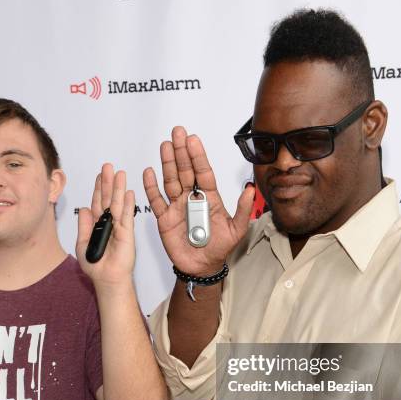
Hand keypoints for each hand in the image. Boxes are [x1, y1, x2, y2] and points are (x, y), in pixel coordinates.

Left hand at [76, 163, 135, 287]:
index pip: (97, 202)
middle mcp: (108, 223)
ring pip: (117, 203)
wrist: (106, 279)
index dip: (98, 188)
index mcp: (97, 224)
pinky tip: (128, 192)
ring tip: (120, 173)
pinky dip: (127, 204)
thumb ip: (83, 226)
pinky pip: (126, 216)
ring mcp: (118, 227)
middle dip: (108, 182)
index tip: (99, 174)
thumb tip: (83, 208)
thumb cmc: (95, 265)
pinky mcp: (126, 233)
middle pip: (107, 198)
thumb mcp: (82, 243)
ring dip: (118, 188)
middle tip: (108, 166)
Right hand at [143, 126, 253, 275]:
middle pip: (185, 171)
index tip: (193, 140)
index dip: (198, 156)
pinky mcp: (164, 218)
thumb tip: (250, 189)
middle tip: (177, 132)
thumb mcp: (236, 230)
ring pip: (170, 180)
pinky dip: (151, 187)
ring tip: (165, 145)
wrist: (202, 267)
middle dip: (181, 152)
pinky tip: (149, 172)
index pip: (203, 172)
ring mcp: (177, 206)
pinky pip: (156, 200)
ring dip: (167, 163)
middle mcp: (191, 198)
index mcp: (209, 197)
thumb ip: (243, 210)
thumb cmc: (219, 248)